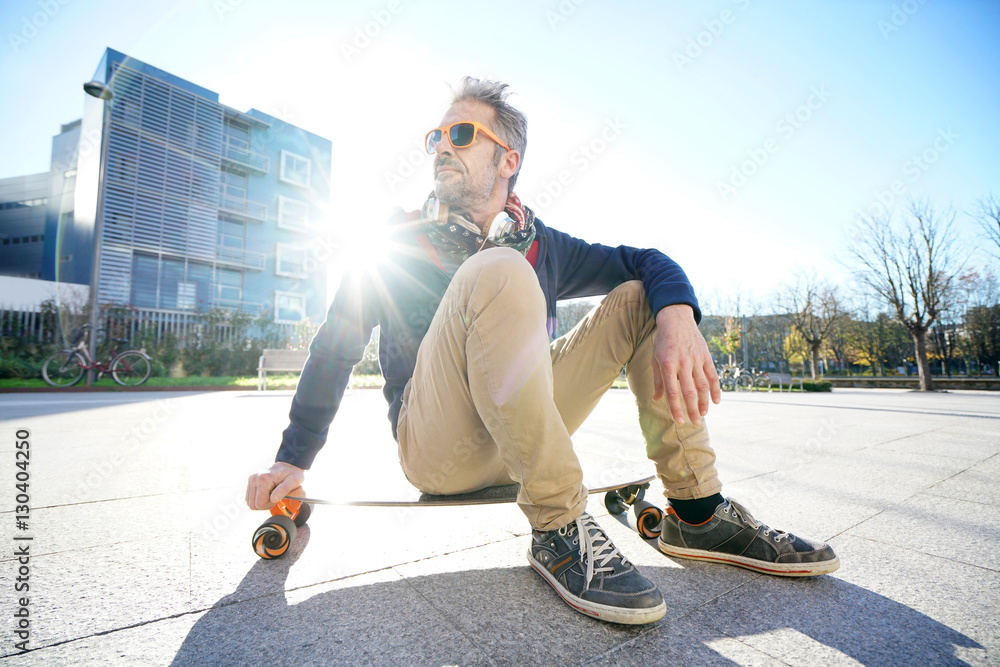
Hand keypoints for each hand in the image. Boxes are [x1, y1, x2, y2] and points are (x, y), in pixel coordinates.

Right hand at [246, 461, 305, 509]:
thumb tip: (273, 498)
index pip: (260, 503)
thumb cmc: (293, 474)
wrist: (289, 466)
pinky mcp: (250, 482)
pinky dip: (258, 499)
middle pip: (253, 505)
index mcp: (263, 478)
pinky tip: (267, 494)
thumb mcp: (294, 481)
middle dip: (265, 505)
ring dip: (261, 503)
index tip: (278, 497)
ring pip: (250, 503)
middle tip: (275, 497)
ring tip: (272, 495)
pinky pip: (250, 499)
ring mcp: (251, 480)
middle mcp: (254, 478)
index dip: (270, 504)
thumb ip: (284, 489)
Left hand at [651, 304, 720, 425]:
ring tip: (703, 414)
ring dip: (704, 402)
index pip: (672, 392)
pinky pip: (712, 375)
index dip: (676, 409)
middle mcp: (683, 363)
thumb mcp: (655, 359)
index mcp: (667, 365)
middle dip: (692, 410)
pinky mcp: (706, 356)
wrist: (676, 320)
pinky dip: (716, 389)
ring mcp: (696, 359)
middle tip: (695, 423)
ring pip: (703, 386)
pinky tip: (716, 401)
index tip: (679, 421)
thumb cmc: (663, 342)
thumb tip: (656, 399)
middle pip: (689, 392)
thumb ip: (658, 380)